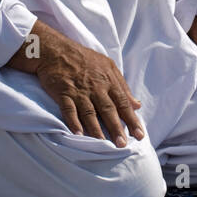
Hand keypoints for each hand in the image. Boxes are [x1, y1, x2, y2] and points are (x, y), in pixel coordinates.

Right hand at [17, 22, 144, 146]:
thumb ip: (123, 87)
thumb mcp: (109, 67)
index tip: (139, 135)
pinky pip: (68, 110)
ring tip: (103, 145)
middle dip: (116, 128)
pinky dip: (73, 122)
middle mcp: (96, 88)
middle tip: (122, 145)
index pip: (123, 103)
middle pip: (108, 110)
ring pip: (89, 113)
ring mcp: (79, 91)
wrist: (57, 50)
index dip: (131, 120)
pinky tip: (78, 134)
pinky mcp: (63, 93)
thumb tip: (137, 104)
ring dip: (96, 130)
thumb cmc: (85, 59)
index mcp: (109, 81)